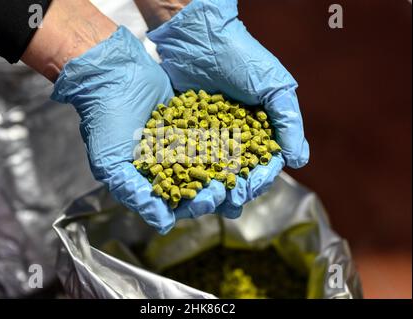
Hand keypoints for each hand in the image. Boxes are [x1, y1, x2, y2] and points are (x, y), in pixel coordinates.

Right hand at [51, 26, 225, 233]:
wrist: (112, 75)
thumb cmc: (106, 122)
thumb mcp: (112, 164)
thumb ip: (136, 194)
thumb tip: (164, 226)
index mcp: (150, 179)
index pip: (177, 200)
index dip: (195, 204)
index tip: (211, 200)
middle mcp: (168, 163)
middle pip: (197, 184)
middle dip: (215, 189)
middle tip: (231, 188)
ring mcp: (181, 142)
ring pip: (208, 162)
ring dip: (225, 170)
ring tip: (244, 174)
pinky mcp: (192, 120)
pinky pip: (212, 135)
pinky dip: (226, 142)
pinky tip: (242, 144)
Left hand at [147, 0, 309, 217]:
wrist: (200, 35)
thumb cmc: (243, 57)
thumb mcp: (274, 86)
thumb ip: (289, 122)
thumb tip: (299, 161)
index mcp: (260, 130)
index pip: (264, 164)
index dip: (259, 180)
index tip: (249, 189)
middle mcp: (235, 136)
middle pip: (238, 174)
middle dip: (234, 191)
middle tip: (227, 201)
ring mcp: (209, 135)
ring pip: (212, 172)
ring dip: (211, 189)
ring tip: (206, 201)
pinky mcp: (184, 131)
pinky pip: (186, 157)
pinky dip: (186, 174)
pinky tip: (182, 186)